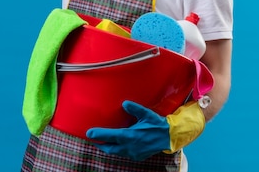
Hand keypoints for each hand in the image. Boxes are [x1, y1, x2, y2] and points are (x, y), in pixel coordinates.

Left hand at [86, 100, 204, 160]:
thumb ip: (135, 109)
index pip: (109, 136)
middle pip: (109, 148)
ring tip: (104, 142)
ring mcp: (133, 153)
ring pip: (116, 152)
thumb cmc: (157, 124)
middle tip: (94, 139)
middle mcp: (129, 146)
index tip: (88, 132)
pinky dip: (119, 150)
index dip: (98, 134)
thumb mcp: (147, 114)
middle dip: (100, 144)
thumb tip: (124, 103)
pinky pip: (124, 154)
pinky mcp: (138, 156)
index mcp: (129, 136)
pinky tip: (119, 145)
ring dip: (109, 147)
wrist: (170, 137)